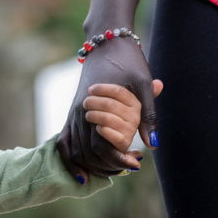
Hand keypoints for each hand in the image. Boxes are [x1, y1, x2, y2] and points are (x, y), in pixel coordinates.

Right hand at [57, 33, 160, 179]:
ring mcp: (73, 114)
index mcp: (97, 106)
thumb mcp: (143, 84)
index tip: (137, 163)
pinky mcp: (72, 114)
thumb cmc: (128, 61)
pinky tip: (84, 175)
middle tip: (133, 165)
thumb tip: (153, 145)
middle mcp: (80, 113)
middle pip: (89, 154)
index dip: (119, 160)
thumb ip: (148, 115)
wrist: (106, 42)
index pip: (102, 146)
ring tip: (119, 168)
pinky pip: (65, 143)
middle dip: (110, 166)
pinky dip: (71, 161)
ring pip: (77, 152)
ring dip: (96, 166)